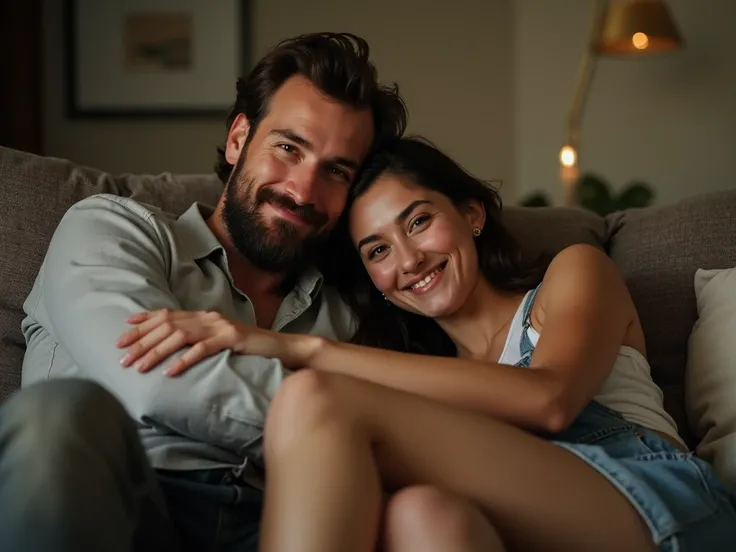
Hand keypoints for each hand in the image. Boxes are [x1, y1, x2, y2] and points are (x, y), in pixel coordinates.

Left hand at [116, 309, 319, 375]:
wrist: (281, 347)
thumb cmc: (248, 349)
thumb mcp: (219, 340)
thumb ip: (199, 339)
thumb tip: (172, 349)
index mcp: (204, 316)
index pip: (168, 314)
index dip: (144, 321)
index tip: (123, 331)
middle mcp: (209, 317)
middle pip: (167, 325)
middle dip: (141, 340)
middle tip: (122, 357)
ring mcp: (221, 327)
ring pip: (180, 336)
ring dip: (156, 351)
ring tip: (139, 366)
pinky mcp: (232, 339)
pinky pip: (203, 349)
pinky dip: (184, 359)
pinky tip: (170, 371)